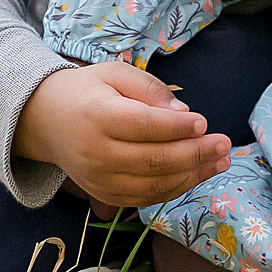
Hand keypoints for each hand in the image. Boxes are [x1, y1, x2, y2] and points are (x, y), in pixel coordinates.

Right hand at [12, 62, 232, 211]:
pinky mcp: (104, 195)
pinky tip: (197, 174)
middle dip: (195, 154)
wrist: (46, 121)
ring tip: (221, 161)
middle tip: (225, 145)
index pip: (145, 127)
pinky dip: (174, 189)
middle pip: (153, 160)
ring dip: (192, 175)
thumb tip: (183, 114)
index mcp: (97, 117)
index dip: (177, 129)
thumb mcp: (115, 73)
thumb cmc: (87, 91)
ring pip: (153, 184)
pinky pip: (145, 198)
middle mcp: (96, 153)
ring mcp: (99, 179)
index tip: (204, 123)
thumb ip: (149, 89)